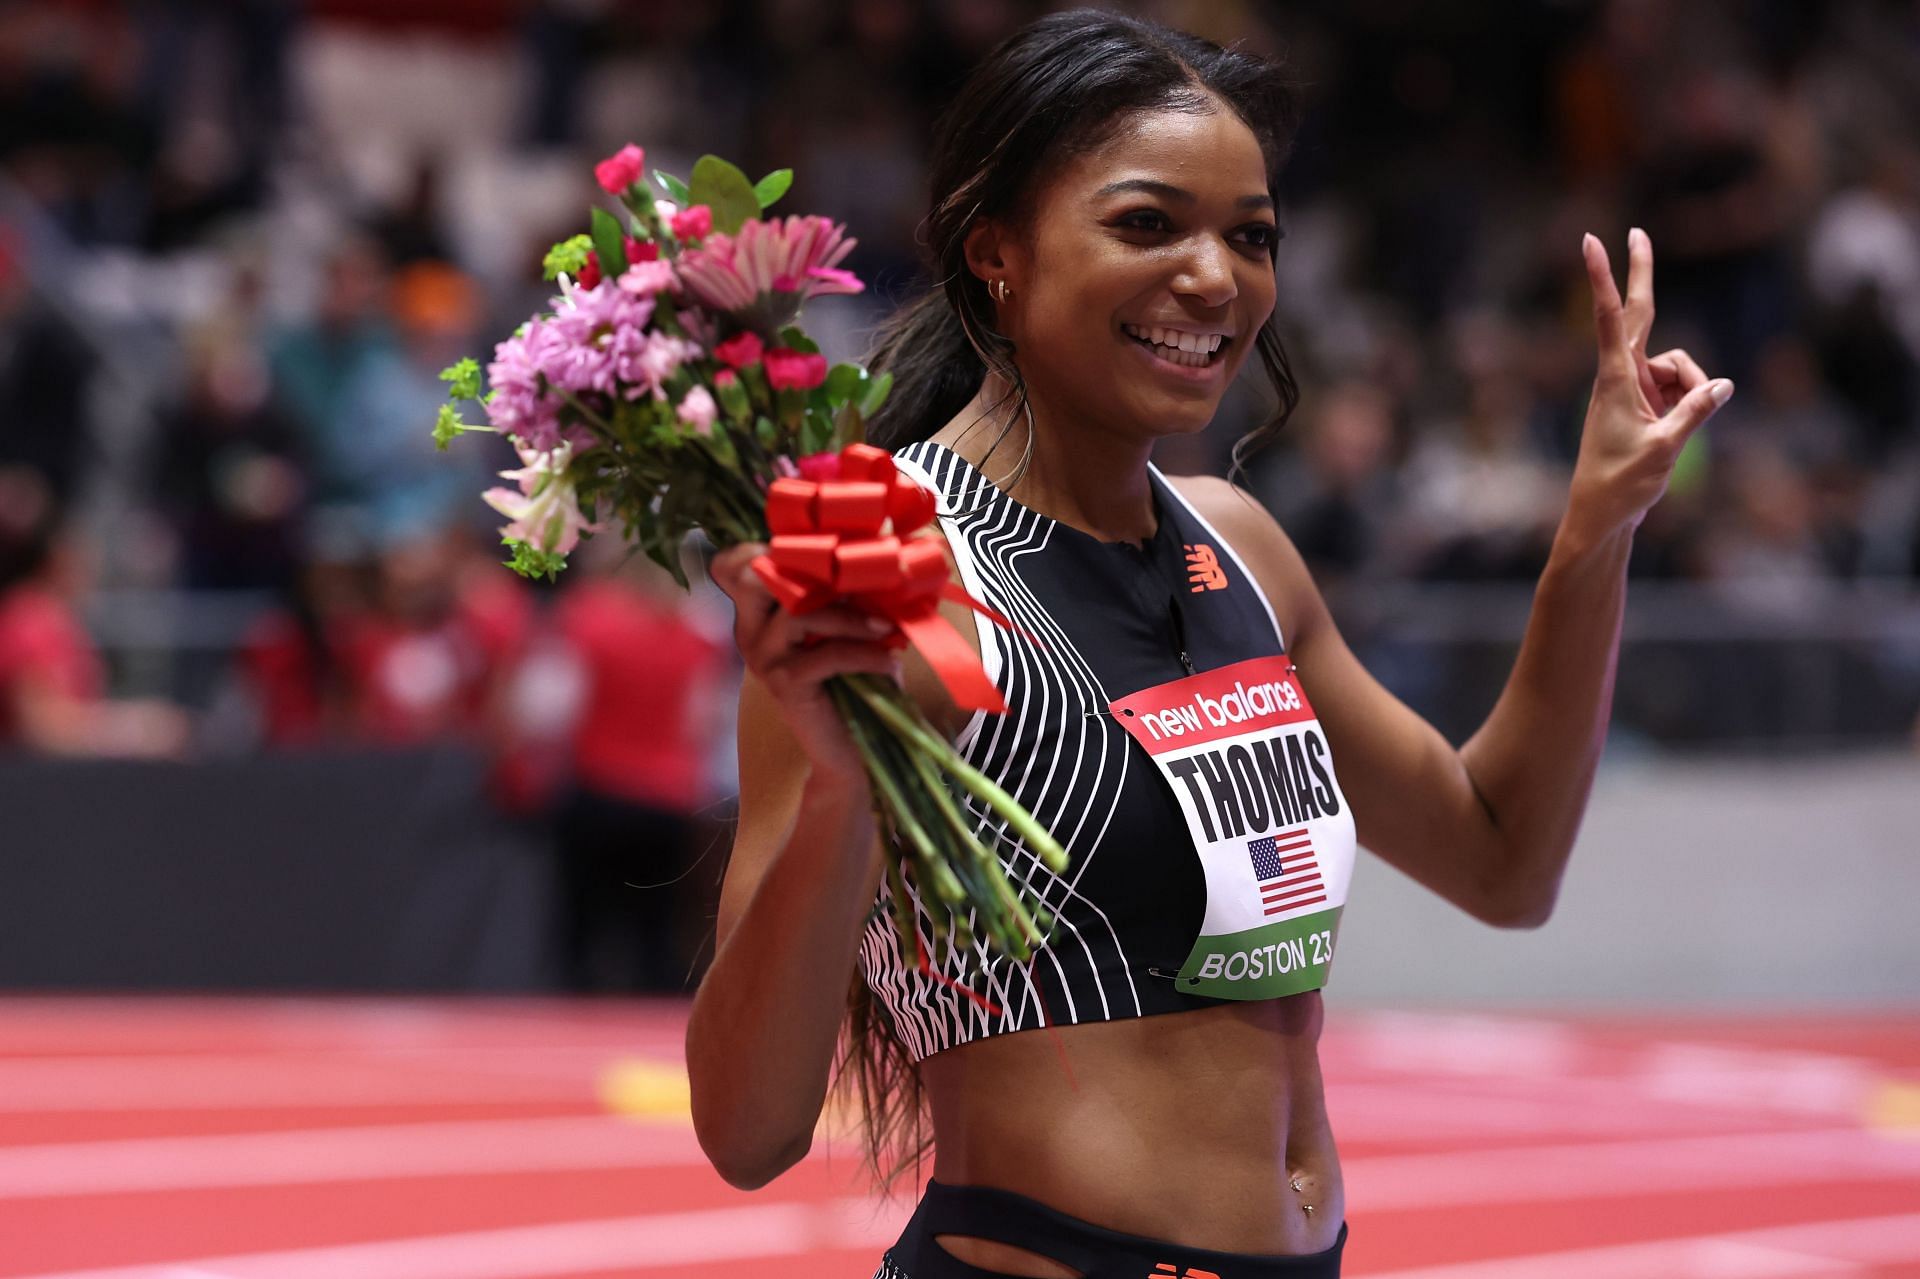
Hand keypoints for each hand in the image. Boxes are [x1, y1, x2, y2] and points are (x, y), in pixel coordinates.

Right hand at [708, 543, 902, 783]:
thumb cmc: (849, 680)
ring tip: (886, 630)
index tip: (819, 549)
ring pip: (800, 613)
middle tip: (855, 579)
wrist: (847, 747)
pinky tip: (890, 663)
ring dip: (852, 618)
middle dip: (806, 569)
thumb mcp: (842, 629)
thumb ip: (840, 594)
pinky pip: (828, 654)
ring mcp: (764, 657)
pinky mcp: (785, 683)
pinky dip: (866, 654)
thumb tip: (878, 546)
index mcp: (757, 613)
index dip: (767, 547)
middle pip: (755, 575)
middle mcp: (750, 631)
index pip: (737, 564)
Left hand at [1570, 228, 1733, 539]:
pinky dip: (1690, 404)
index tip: (1591, 242)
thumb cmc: (1622, 484)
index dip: (1606, 277)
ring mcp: (1633, 388)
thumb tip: (1723, 385)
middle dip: (1643, 275)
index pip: (1611, 317)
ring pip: (1678, 367)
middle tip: (1637, 231)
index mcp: (1615, 379)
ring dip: (1692, 390)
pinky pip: (1680, 388)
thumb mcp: (1666, 449)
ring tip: (1675, 432)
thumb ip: (1694, 413)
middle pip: (1640, 315)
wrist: (1601, 515)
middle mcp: (1621, 376)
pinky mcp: (1644, 402)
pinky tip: (1678, 434)